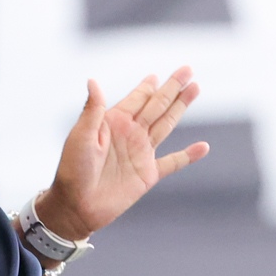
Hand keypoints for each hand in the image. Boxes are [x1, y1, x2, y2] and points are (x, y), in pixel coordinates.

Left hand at [36, 66, 209, 242]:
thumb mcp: (81, 136)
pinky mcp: (148, 175)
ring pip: (167, 125)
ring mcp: (141, 153)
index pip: (137, 98)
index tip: (157, 75)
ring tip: (195, 89)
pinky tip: (203, 147)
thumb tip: (93, 80)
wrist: (76, 205)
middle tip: (188, 70)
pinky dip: (188, 156)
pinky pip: (173, 162)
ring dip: (181, 107)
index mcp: (114, 122)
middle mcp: (131, 134)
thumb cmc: (72, 170)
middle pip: (157, 105)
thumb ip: (93, 110)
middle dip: (172, 88)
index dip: (148, 86)